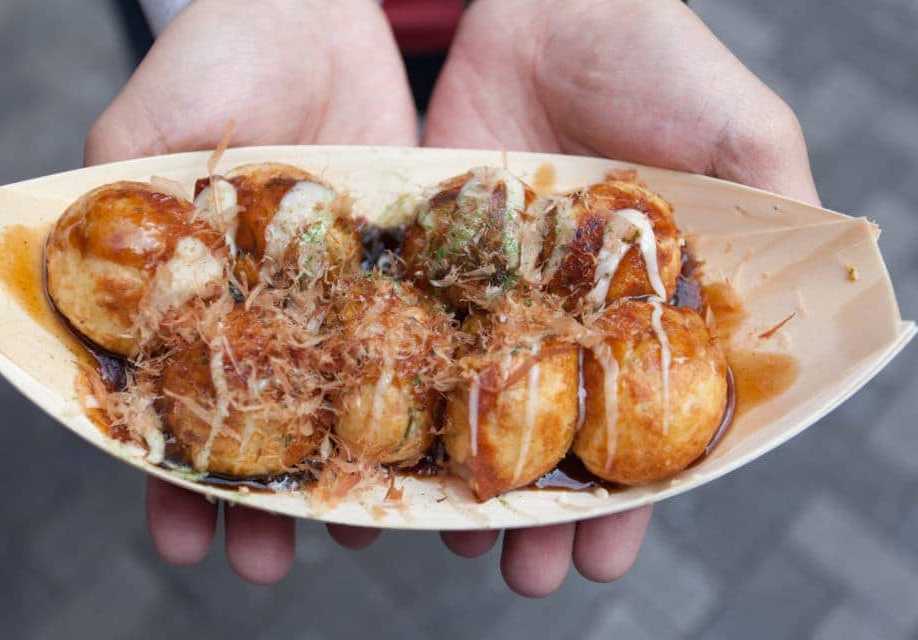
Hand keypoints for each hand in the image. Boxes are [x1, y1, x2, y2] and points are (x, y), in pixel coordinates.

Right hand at [85, 0, 414, 584]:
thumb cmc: (228, 47)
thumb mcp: (157, 118)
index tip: (195, 539)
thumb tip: (97, 278)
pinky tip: (464, 459)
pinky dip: (448, 407)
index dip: (183, 477)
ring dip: (377, 475)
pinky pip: (439, 350)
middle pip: (280, 427)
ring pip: (367, 408)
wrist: (322, 5)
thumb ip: (126, 198)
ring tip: (387, 533)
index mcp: (206, 295)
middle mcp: (281, 309)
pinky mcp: (424, 270)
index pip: (185, 408)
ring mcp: (356, 297)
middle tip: (289, 556)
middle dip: (282, 499)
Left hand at [424, 0, 819, 595]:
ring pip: (470, 405)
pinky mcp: (424, 257)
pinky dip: (392, 398)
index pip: (638, 427)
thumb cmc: (651, 53)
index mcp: (643, 309)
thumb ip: (775, 219)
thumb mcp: (737, 135)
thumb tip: (805, 315)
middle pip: (549, 434)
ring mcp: (489, 292)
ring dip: (456, 475)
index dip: (628, 496)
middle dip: (536, 511)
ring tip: (441, 535)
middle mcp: (564, 314)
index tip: (605, 556)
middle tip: (518, 573)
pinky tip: (377, 451)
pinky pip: (405, 340)